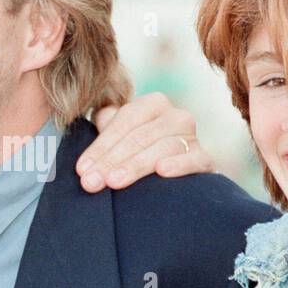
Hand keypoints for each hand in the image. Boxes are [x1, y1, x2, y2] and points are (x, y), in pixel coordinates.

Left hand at [75, 91, 213, 191]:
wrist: (176, 180)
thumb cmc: (139, 155)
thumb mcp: (121, 138)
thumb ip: (108, 125)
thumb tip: (98, 116)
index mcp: (153, 104)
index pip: (124, 121)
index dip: (101, 146)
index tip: (82, 170)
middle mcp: (176, 116)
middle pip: (140, 136)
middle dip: (112, 160)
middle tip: (92, 183)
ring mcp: (193, 137)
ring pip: (162, 147)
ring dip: (136, 165)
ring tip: (115, 181)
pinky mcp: (206, 160)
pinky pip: (195, 159)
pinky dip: (179, 164)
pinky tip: (162, 171)